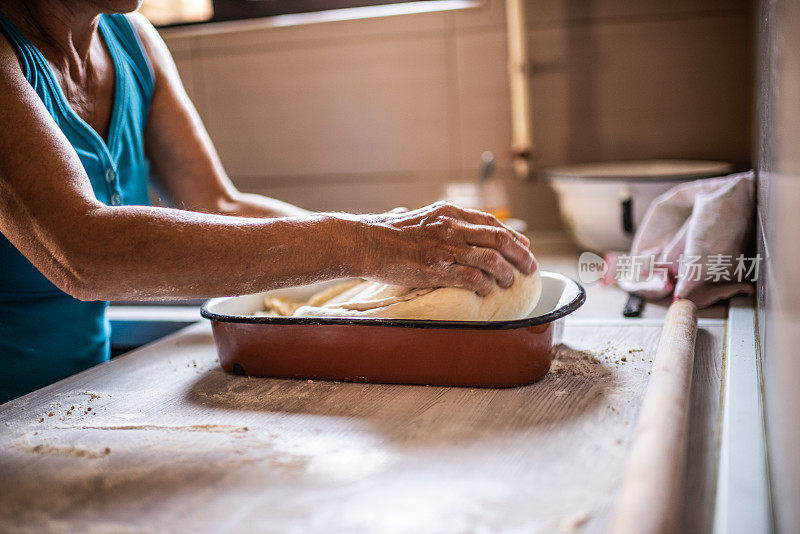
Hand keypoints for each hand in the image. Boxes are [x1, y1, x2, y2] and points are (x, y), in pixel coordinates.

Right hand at [352, 202, 536, 295]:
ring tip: (510, 282)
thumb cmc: (388, 233)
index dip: (513, 235)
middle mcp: (452, 227)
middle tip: (530, 268)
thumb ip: (439, 222)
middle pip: (499, 239)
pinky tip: (486, 291)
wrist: (365, 242)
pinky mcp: (437, 269)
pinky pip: (472, 278)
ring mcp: (445, 248)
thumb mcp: (420, 217)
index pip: (491, 222)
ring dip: (506, 273)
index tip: (524, 245)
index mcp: (449, 212)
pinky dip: (484, 286)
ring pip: (491, 260)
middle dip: (520, 255)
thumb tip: (449, 228)